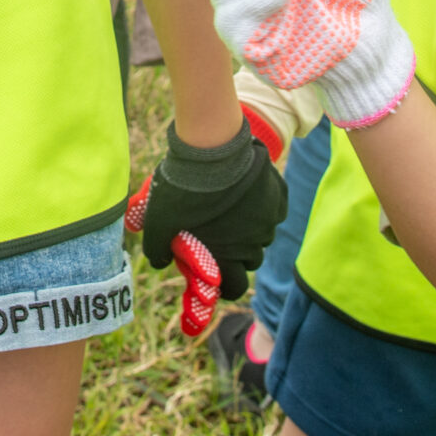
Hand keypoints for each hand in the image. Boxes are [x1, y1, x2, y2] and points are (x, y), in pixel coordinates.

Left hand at [125, 110, 287, 334]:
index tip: (218, 276)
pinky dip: (262, 204)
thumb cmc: (183, 189)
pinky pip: (273, 207)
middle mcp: (255, 242)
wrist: (210, 148)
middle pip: (251, 259)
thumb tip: (160, 263)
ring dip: (250, 227)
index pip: (235, 287)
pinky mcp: (278, 194)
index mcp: (228, 256)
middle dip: (238, 254)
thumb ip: (157, 249)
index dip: (226, 285)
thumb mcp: (158, 221)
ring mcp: (269, 218)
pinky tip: (246, 190)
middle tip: (221, 236)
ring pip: (263, 232)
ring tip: (230, 208)